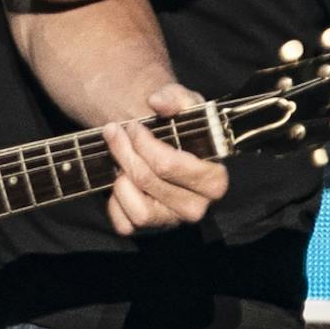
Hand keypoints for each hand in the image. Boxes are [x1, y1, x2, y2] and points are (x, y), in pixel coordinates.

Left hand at [102, 83, 230, 235]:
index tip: (134, 126)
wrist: (161, 145)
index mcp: (214, 180)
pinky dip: (116, 203)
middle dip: (125, 151)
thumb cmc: (177, 126)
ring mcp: (173, 221)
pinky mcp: (150, 230)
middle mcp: (197, 207)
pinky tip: (120, 182)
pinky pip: (125, 224)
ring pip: (138, 209)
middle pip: (147, 180)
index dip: (144, 143)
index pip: (168, 165)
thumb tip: (158, 102)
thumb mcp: (182, 104)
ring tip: (118, 158)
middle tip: (115, 131)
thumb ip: (175, 98)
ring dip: (120, 179)